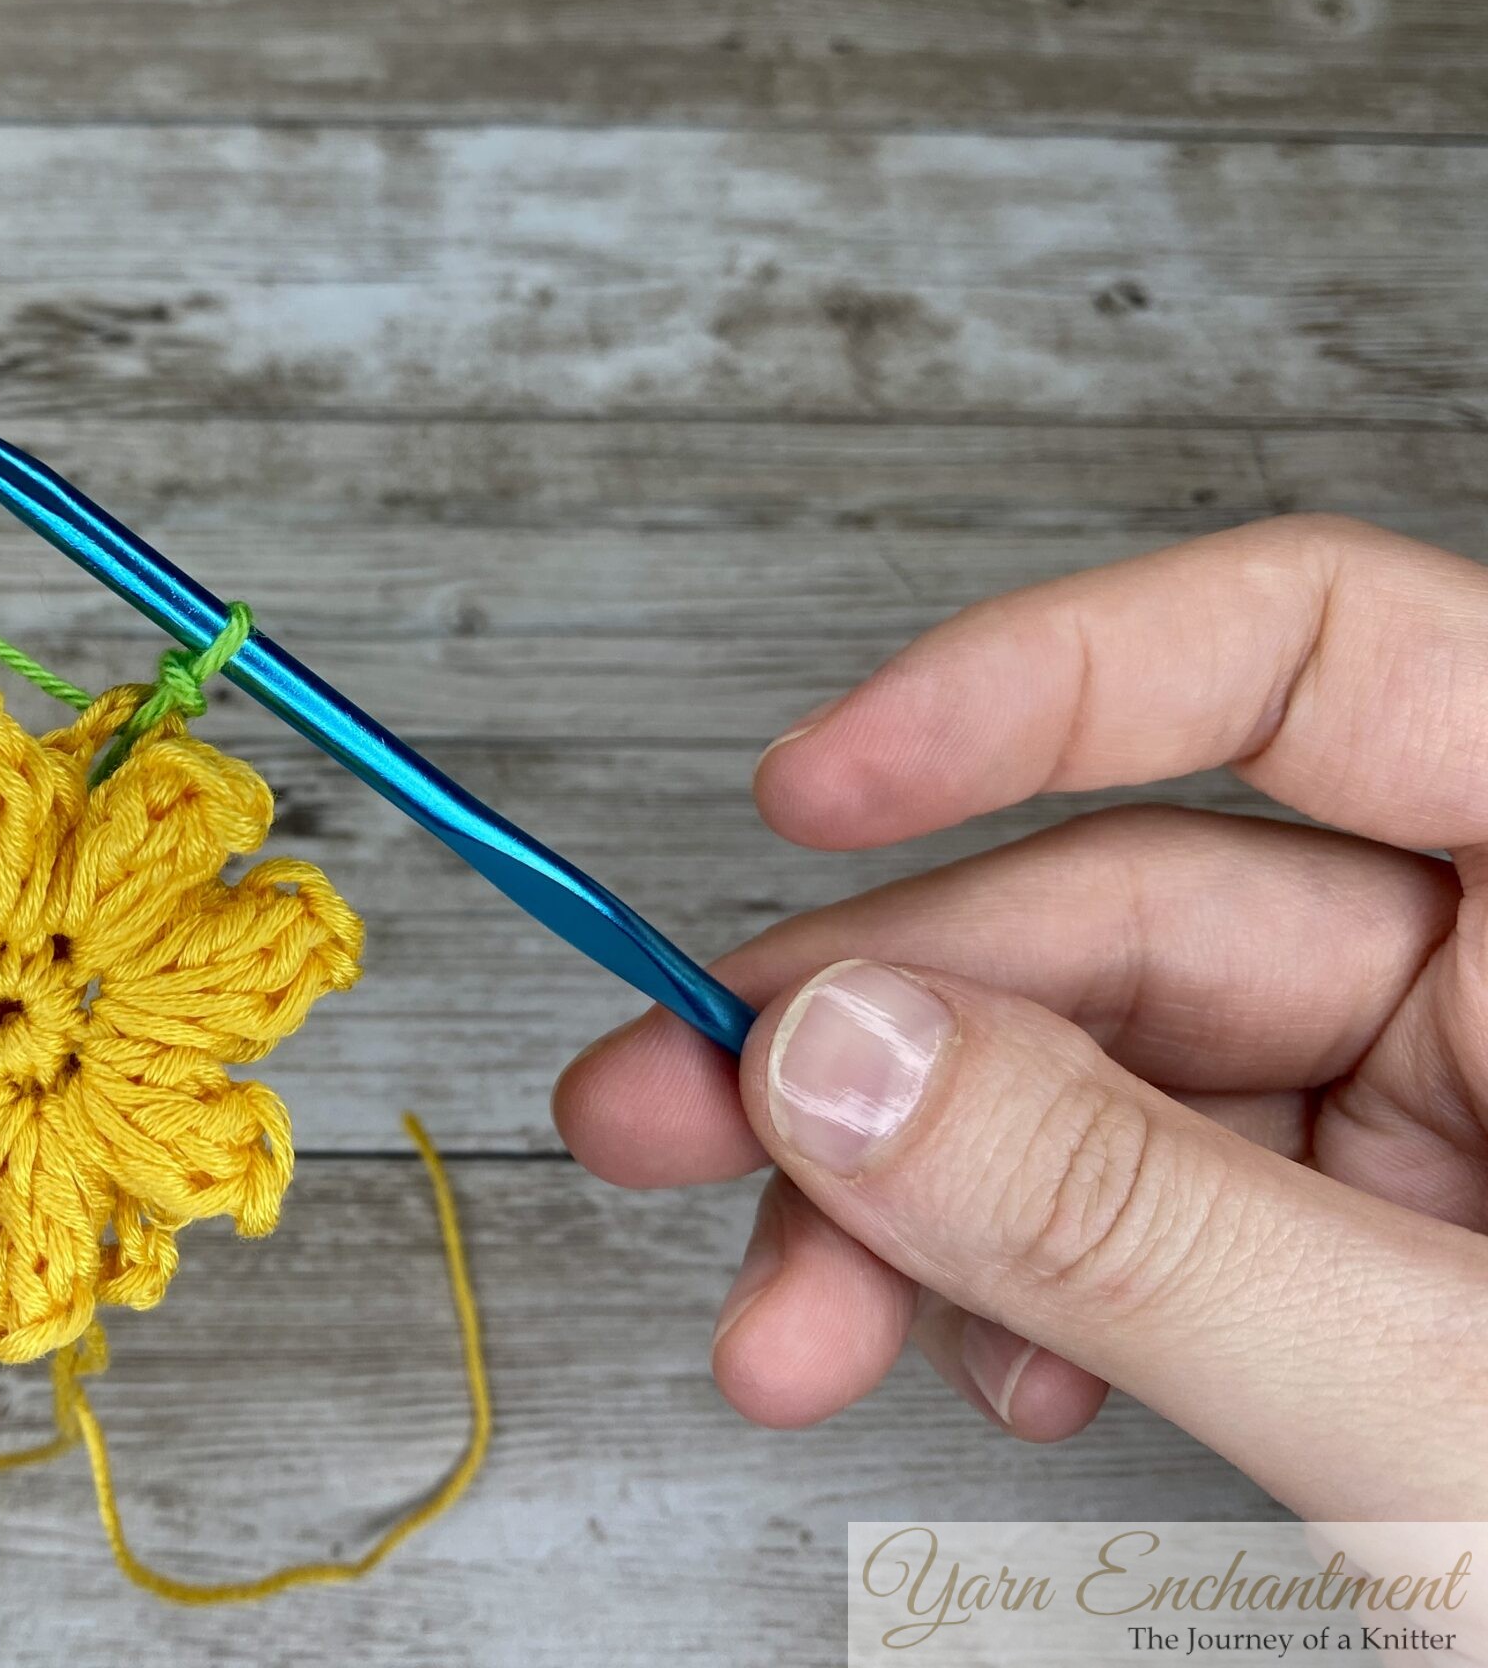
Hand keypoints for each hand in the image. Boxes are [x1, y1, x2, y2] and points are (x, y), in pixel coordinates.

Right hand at [555, 515, 1487, 1517]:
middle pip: (1139, 905)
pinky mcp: (1389, 1240)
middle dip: (883, 1033)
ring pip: (1101, 1073)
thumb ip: (1145, 1227)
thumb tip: (848, 1061)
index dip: (1039, 686)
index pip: (1314, 653)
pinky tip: (971, 1364)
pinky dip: (1019, 1282)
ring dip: (911, 1194)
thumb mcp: (1466, 1422)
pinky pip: (1143, 1202)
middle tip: (668, 1101)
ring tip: (788, 1319)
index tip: (815, 786)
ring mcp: (1461, 1113)